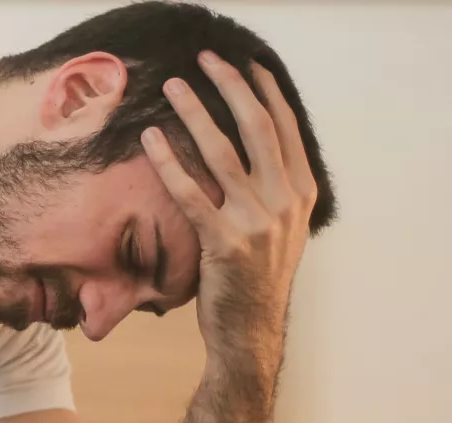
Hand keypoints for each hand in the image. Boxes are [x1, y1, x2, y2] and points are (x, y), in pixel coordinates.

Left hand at [141, 51, 320, 369]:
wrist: (250, 333)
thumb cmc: (256, 278)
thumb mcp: (281, 229)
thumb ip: (274, 187)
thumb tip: (254, 146)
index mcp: (300, 193)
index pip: (284, 128)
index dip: (264, 91)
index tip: (245, 63)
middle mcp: (284, 203)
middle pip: (257, 128)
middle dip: (230, 87)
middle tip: (206, 59)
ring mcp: (257, 223)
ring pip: (223, 154)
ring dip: (195, 114)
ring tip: (172, 87)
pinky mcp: (224, 244)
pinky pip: (191, 194)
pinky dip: (169, 163)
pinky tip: (150, 139)